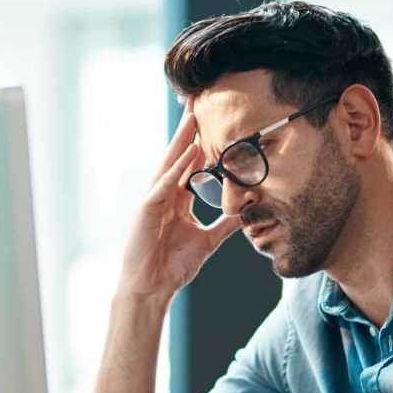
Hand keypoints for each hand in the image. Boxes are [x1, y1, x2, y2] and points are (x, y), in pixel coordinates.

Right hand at [118, 100, 242, 300]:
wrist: (152, 288)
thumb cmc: (173, 265)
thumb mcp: (207, 240)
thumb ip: (225, 225)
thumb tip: (247, 212)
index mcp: (177, 200)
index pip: (190, 166)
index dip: (201, 144)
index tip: (213, 122)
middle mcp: (164, 195)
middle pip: (178, 157)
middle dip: (188, 131)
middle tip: (198, 103)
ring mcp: (153, 201)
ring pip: (169, 165)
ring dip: (182, 141)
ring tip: (193, 117)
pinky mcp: (146, 211)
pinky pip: (164, 185)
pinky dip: (176, 168)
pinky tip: (189, 152)